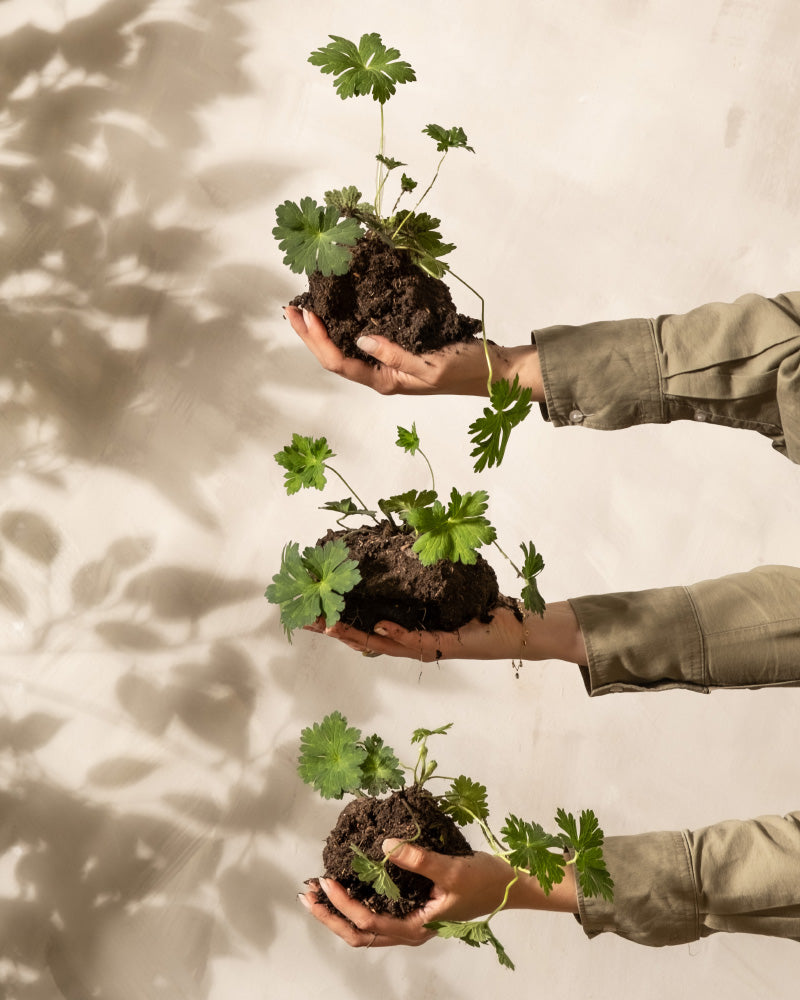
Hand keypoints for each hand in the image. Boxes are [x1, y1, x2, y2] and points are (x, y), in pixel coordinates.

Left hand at [284, 306, 542, 399]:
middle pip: (334, 356)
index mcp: (384, 381)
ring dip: (324, 329)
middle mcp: (381, 373)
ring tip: (308, 305)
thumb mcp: (429, 366)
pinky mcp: (400, 349)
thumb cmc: (465, 370)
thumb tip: (360, 337)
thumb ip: (394, 355)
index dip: (316, 340)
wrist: (494, 371)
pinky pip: (365, 337)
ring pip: (346, 347)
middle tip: (292, 307)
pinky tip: (343, 306)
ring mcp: (389, 362)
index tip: (304, 314)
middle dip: (310, 334)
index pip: (339, 362)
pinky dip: (348, 322)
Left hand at [299, 840, 575, 949]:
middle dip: (330, 916)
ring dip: (340, 911)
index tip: (326, 880)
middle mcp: (409, 929)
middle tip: (307, 893)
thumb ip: (419, 859)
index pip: (368, 923)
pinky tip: (349, 883)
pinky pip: (378, 912)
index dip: (343, 905)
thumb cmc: (484, 880)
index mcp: (416, 928)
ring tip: (318, 891)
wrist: (511, 883)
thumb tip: (385, 844)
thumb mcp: (452, 870)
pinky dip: (358, 902)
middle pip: (359, 934)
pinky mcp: (415, 907)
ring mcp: (411, 921)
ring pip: (366, 927)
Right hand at [304, 601, 587, 665]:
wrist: (517, 628)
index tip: (308, 608)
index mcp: (407, 627)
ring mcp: (425, 645)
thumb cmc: (482, 607)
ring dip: (354, 635)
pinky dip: (395, 633)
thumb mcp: (444, 585)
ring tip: (330, 625)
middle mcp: (411, 640)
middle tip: (305, 620)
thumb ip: (420, 573)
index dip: (336, 617)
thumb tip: (398, 540)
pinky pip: (415, 640)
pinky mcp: (444, 644)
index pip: (363, 623)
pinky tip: (378, 625)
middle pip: (364, 637)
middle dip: (333, 629)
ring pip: (382, 643)